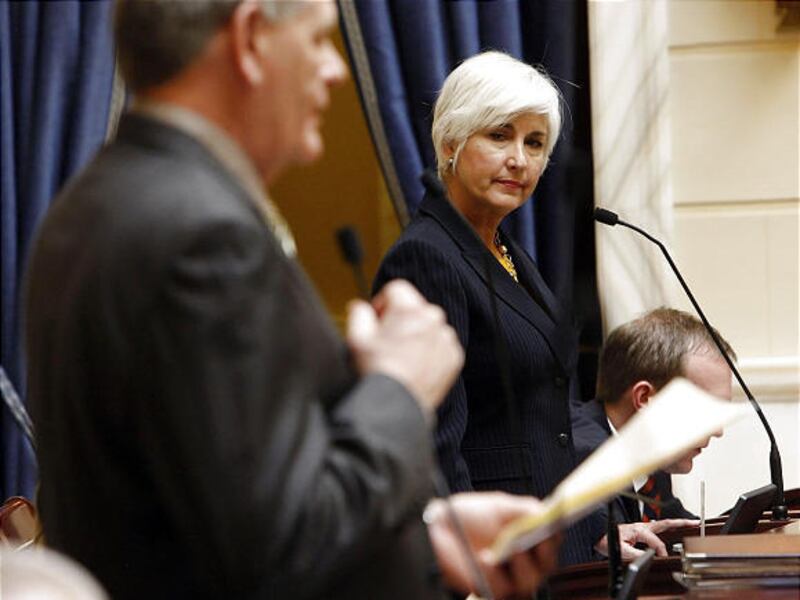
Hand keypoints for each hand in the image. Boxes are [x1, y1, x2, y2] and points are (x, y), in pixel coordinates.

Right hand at [346, 279, 463, 414]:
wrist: (397, 405)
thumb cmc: (377, 373)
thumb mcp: (356, 338)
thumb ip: (358, 313)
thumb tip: (360, 307)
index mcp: (409, 309)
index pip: (397, 289)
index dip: (382, 303)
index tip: (377, 321)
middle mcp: (432, 319)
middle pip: (415, 307)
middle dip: (401, 319)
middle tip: (388, 342)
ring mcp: (446, 339)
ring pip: (429, 326)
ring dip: (417, 335)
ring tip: (402, 358)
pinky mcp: (454, 357)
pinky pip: (441, 345)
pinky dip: (430, 352)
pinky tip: (415, 367)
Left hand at [424, 492, 559, 598]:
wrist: (442, 525)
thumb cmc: (474, 515)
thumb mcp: (500, 506)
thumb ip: (524, 508)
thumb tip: (545, 513)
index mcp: (532, 538)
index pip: (554, 540)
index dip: (556, 536)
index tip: (552, 528)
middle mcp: (526, 561)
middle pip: (547, 565)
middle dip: (544, 553)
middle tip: (537, 540)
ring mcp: (509, 577)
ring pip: (527, 581)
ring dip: (521, 566)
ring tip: (511, 550)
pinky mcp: (489, 589)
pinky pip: (499, 588)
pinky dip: (493, 574)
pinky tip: (484, 558)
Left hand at [595, 519, 699, 559]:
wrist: (600, 535)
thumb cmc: (608, 540)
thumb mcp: (622, 551)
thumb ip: (637, 554)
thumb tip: (651, 557)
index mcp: (639, 530)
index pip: (657, 542)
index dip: (661, 551)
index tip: (663, 558)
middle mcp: (643, 526)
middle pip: (666, 523)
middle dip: (681, 523)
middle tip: (696, 522)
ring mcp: (643, 526)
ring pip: (663, 523)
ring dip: (677, 523)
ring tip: (691, 523)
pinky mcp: (642, 529)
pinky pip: (659, 527)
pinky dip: (669, 526)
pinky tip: (675, 529)